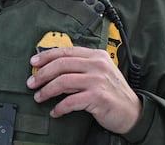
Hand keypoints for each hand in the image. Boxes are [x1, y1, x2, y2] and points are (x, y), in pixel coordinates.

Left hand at [26, 46, 140, 133]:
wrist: (133, 112)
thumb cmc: (112, 92)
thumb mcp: (99, 72)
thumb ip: (80, 67)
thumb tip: (51, 67)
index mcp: (96, 55)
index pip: (66, 51)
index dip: (46, 56)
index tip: (33, 62)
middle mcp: (97, 65)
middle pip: (61, 65)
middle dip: (42, 74)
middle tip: (31, 83)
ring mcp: (98, 81)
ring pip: (63, 82)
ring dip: (47, 90)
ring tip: (39, 97)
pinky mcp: (98, 97)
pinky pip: (71, 101)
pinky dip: (59, 107)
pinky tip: (55, 111)